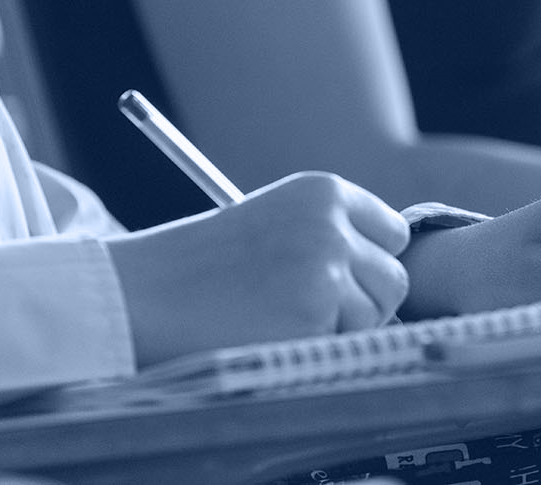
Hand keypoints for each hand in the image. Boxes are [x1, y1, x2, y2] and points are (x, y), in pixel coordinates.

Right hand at [104, 171, 409, 366]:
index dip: (370, 263)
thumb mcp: (274, 223)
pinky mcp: (314, 314)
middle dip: (365, 303)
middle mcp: (332, 223)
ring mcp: (326, 268)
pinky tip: (270, 336)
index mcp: (323, 191)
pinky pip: (345, 346)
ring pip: (376, 316)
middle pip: (395, 278)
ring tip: (281, 320)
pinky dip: (316, 350)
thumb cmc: (201, 267)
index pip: (393, 232)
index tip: (344, 282)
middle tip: (311, 313)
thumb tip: (386, 278)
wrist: (145, 293)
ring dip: (341, 330)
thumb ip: (329, 237)